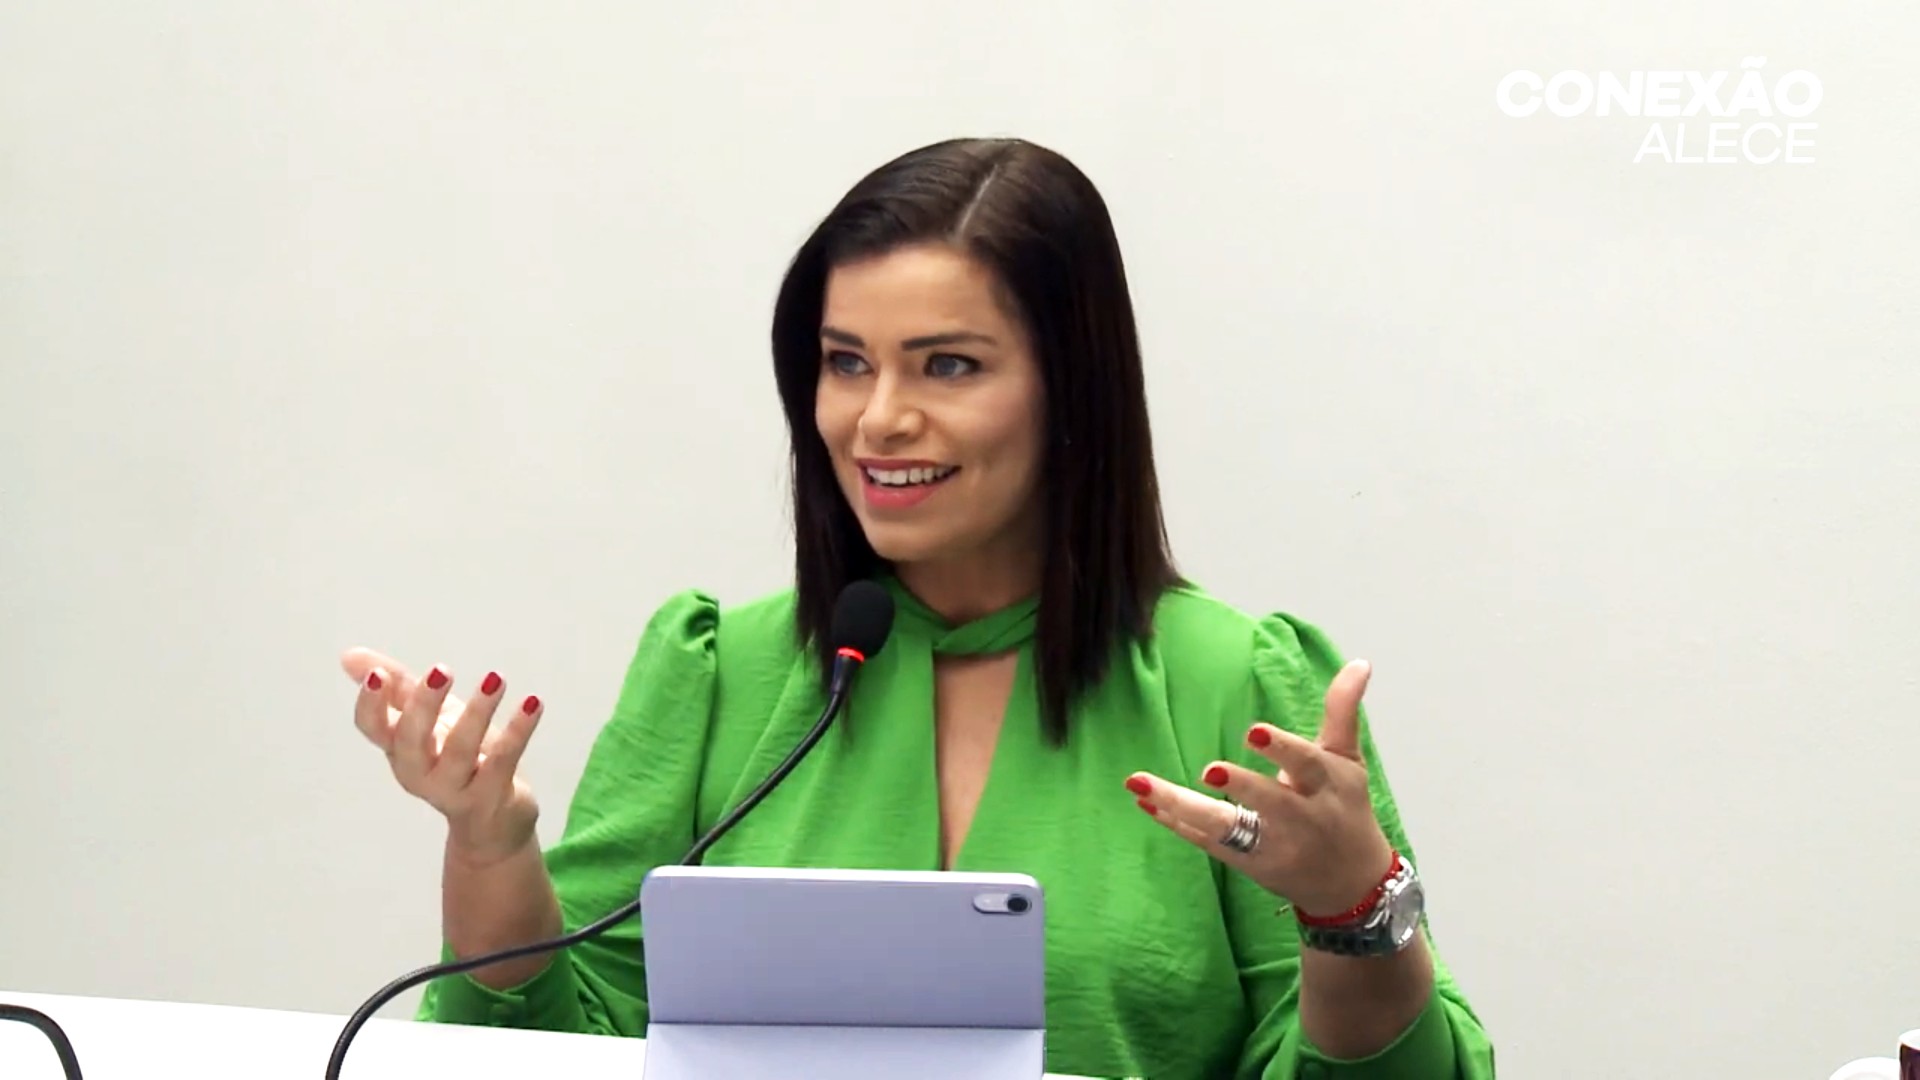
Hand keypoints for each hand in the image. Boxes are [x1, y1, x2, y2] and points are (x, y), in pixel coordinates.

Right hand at [341, 648, 544, 865]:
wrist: (492, 823)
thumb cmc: (455, 761)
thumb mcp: (427, 720)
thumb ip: (395, 688)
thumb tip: (349, 656)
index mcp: (399, 751)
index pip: (373, 730)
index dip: (370, 705)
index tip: (378, 675)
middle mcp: (420, 772)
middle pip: (412, 742)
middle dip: (423, 706)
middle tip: (441, 671)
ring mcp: (456, 788)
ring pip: (461, 751)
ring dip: (477, 713)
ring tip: (495, 678)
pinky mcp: (492, 795)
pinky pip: (504, 760)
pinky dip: (519, 730)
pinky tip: (533, 702)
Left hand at [1126, 659, 1393, 916]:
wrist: (1351, 882)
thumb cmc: (1346, 808)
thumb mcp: (1348, 760)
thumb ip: (1342, 711)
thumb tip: (1359, 663)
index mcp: (1326, 785)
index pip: (1306, 764)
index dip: (1281, 749)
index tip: (1254, 732)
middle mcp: (1302, 818)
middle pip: (1268, 802)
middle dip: (1240, 787)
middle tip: (1209, 770)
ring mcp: (1273, 845)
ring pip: (1227, 827)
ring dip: (1183, 807)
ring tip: (1143, 787)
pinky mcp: (1249, 863)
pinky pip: (1209, 843)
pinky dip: (1177, 824)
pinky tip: (1147, 804)